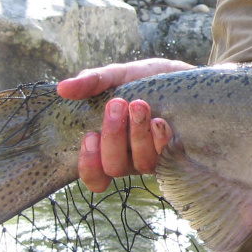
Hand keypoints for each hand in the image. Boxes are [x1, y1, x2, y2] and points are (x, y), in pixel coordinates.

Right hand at [57, 58, 190, 192]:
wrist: (189, 75)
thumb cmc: (148, 80)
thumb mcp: (119, 75)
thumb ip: (92, 82)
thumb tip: (63, 88)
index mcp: (111, 147)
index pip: (95, 176)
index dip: (89, 164)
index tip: (90, 135)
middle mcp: (133, 158)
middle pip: (115, 167)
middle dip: (113, 136)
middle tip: (117, 104)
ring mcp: (157, 157)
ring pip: (142, 163)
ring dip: (138, 134)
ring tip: (139, 104)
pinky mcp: (180, 151)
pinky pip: (168, 157)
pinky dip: (161, 139)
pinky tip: (160, 120)